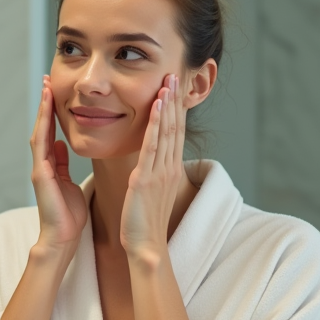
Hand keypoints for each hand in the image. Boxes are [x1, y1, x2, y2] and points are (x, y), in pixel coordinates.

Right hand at [30, 76, 87, 252]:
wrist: (63, 237)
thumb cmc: (69, 216)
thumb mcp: (69, 183)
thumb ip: (62, 164)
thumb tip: (61, 144)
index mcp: (51, 165)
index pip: (51, 132)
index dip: (53, 112)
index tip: (56, 91)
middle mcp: (42, 163)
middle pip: (42, 127)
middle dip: (45, 104)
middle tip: (48, 80)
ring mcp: (39, 168)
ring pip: (39, 131)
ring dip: (43, 109)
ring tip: (47, 87)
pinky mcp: (40, 174)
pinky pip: (41, 144)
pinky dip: (44, 125)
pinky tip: (47, 110)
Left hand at [120, 73, 185, 261]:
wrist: (146, 246)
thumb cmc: (144, 223)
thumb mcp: (151, 192)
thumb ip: (152, 173)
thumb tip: (151, 162)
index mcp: (169, 169)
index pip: (174, 133)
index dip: (175, 109)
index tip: (175, 88)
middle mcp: (169, 167)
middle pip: (174, 127)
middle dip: (175, 100)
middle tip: (175, 73)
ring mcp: (160, 171)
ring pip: (166, 131)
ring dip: (167, 104)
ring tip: (168, 80)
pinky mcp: (147, 178)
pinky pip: (152, 146)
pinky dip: (155, 124)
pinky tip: (156, 106)